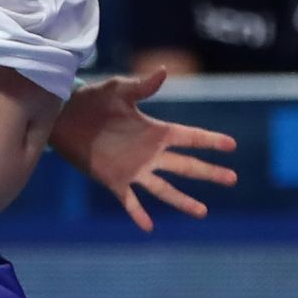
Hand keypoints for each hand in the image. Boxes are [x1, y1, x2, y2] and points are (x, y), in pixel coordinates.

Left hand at [49, 67, 237, 231]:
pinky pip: (130, 201)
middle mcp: (150, 153)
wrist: (66, 117)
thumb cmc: (93, 99)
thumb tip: (164, 70)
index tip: (231, 145)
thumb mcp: (119, 90)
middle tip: (232, 178)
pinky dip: (138, 214)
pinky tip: (149, 227)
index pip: (189, 137)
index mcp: (155, 131)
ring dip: (183, 200)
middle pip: (186, 165)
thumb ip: (142, 86)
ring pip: (165, 189)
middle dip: (209, 172)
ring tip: (203, 212)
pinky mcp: (115, 181)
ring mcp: (134, 169)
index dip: (210, 140)